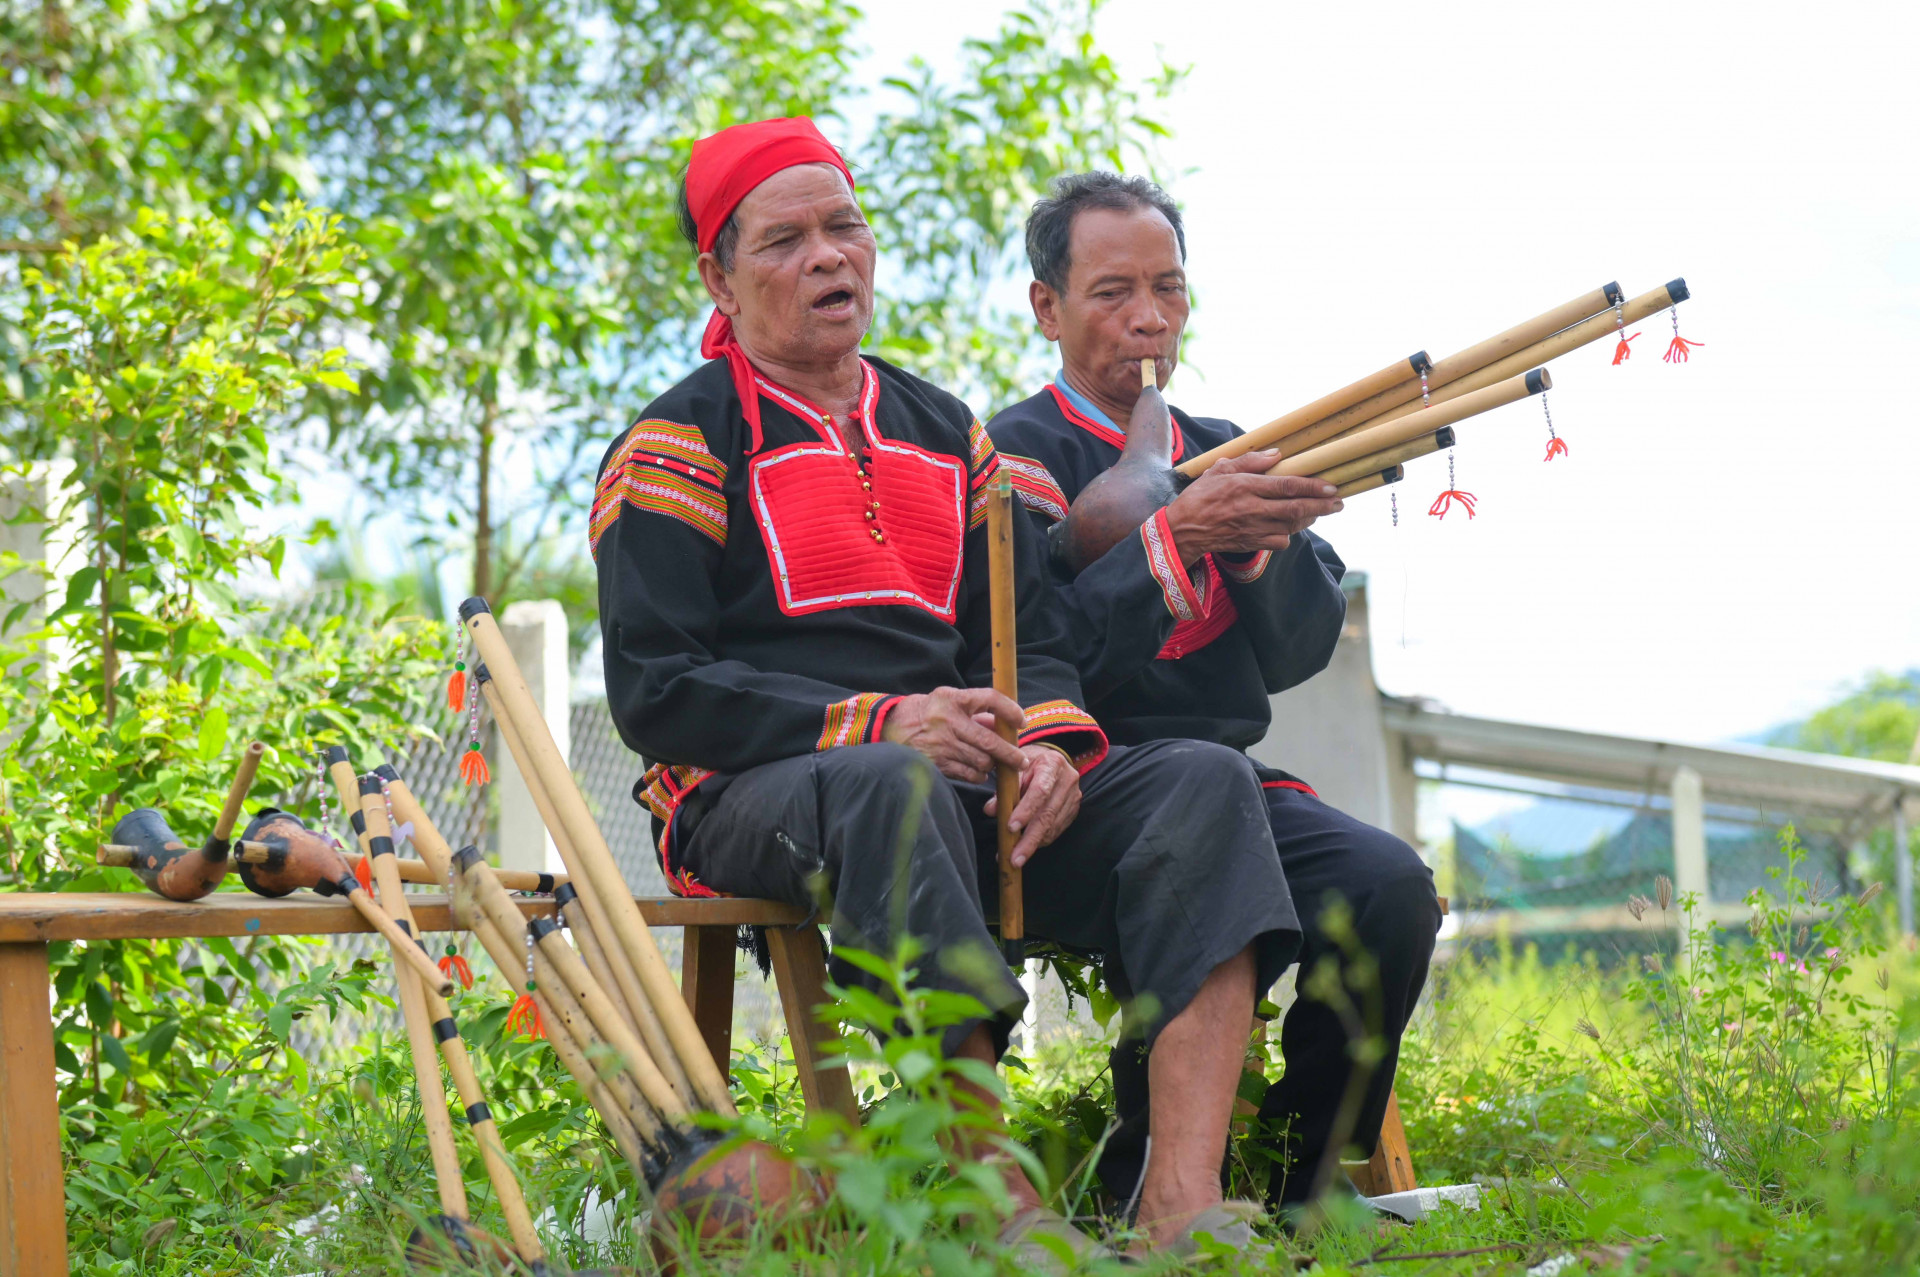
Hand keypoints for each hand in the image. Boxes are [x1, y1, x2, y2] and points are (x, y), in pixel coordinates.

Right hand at [881, 687, 1027, 783]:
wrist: (892, 726)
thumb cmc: (929, 712)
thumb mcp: (950, 701)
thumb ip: (977, 711)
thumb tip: (1005, 726)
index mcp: (953, 699)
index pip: (990, 699)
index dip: (1010, 710)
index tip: (1021, 722)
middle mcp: (948, 721)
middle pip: (989, 741)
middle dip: (1010, 754)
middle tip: (1021, 761)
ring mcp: (941, 744)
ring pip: (982, 761)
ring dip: (992, 765)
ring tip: (994, 763)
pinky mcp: (937, 764)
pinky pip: (969, 774)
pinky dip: (979, 775)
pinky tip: (978, 771)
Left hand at [983, 745, 1081, 866]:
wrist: (1050, 760)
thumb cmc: (1027, 763)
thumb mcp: (1013, 768)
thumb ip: (1003, 788)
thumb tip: (991, 810)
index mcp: (1052, 764)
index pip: (1040, 791)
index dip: (1026, 811)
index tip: (1011, 828)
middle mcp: (1067, 780)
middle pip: (1048, 814)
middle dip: (1030, 839)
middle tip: (1014, 858)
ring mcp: (1073, 797)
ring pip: (1053, 826)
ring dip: (1033, 845)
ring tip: (1015, 858)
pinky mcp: (1073, 810)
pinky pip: (1056, 830)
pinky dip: (1040, 841)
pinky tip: (1026, 848)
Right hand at [1162, 450, 1342, 563]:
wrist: (1183, 530)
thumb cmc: (1200, 497)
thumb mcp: (1219, 470)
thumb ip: (1248, 461)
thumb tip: (1276, 454)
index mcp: (1244, 486)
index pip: (1286, 486)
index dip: (1312, 486)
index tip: (1330, 485)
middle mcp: (1251, 509)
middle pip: (1295, 507)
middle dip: (1322, 505)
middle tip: (1339, 502)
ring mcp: (1253, 528)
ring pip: (1292, 525)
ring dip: (1310, 518)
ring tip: (1322, 510)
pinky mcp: (1251, 543)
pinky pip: (1280, 541)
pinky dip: (1291, 533)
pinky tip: (1294, 524)